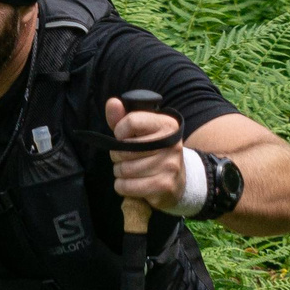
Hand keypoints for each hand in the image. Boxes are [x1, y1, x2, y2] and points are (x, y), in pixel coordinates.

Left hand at [105, 95, 184, 212]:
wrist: (177, 180)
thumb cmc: (152, 151)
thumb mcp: (140, 131)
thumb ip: (122, 117)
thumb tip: (112, 103)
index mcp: (167, 124)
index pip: (132, 121)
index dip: (120, 131)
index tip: (123, 137)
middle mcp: (171, 143)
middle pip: (124, 148)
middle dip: (117, 155)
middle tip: (126, 157)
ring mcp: (170, 165)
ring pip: (124, 169)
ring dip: (120, 172)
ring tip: (129, 170)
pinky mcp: (165, 185)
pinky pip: (127, 186)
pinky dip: (122, 186)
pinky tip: (131, 183)